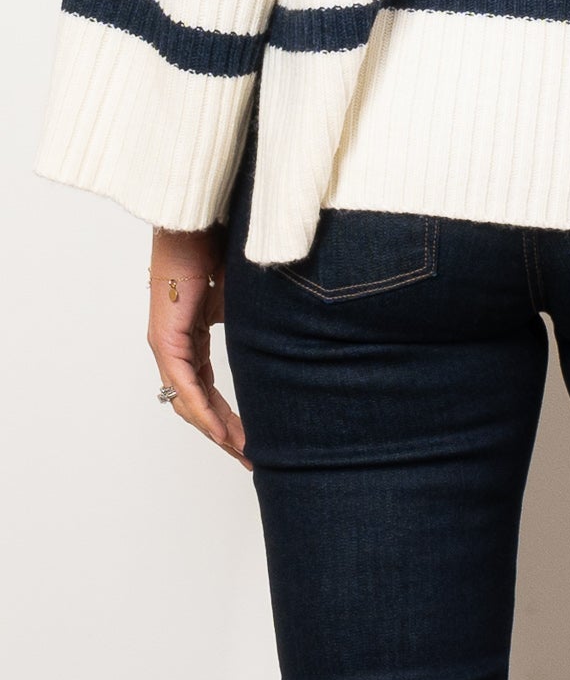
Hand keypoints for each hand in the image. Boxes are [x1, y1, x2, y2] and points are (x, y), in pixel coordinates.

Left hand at [147, 225, 249, 468]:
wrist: (197, 218)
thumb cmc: (220, 242)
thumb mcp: (248, 295)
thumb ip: (259, 321)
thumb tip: (293, 334)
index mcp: (194, 337)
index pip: (210, 388)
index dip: (231, 417)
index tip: (254, 440)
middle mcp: (178, 346)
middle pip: (199, 404)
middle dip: (226, 435)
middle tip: (251, 460)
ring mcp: (168, 344)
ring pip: (189, 401)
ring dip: (215, 430)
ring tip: (242, 454)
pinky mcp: (166, 337)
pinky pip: (184, 384)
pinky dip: (202, 410)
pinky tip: (220, 431)